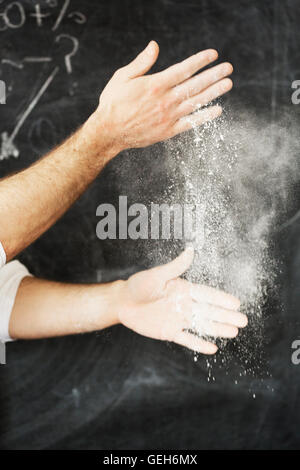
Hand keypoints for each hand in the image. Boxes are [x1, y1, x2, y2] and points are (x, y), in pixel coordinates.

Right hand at [90, 41, 232, 152]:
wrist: (109, 132)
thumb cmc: (113, 103)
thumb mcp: (123, 77)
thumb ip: (142, 62)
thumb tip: (155, 45)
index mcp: (155, 84)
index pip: (184, 69)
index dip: (200, 61)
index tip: (213, 55)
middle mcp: (165, 100)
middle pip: (195, 85)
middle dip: (213, 75)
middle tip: (228, 68)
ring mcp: (168, 117)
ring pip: (196, 102)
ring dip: (214, 92)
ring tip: (228, 83)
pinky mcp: (168, 131)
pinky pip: (190, 123)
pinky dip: (205, 117)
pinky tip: (217, 110)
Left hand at [116, 247, 246, 353]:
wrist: (122, 302)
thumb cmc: (139, 285)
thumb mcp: (157, 275)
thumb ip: (175, 267)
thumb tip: (190, 250)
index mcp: (183, 289)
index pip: (206, 294)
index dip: (221, 299)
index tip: (236, 303)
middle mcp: (184, 304)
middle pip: (209, 311)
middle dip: (226, 316)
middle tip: (243, 321)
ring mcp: (178, 319)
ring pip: (202, 325)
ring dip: (217, 329)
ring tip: (234, 332)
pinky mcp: (169, 331)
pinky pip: (187, 339)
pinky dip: (199, 344)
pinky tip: (212, 348)